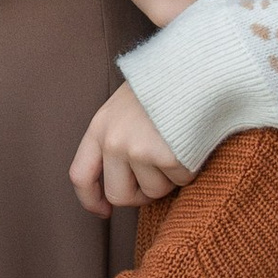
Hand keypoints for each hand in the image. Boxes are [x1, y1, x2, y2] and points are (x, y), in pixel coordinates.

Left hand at [70, 84, 191, 219]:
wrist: (195, 65)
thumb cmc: (166, 84)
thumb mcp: (127, 105)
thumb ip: (119, 136)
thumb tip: (122, 180)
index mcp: (100, 127)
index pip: (81, 175)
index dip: (91, 199)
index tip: (103, 212)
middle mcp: (113, 141)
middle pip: (119, 195)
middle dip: (141, 195)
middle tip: (160, 178)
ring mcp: (138, 150)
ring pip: (154, 191)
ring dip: (170, 178)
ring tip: (179, 145)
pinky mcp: (167, 156)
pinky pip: (180, 181)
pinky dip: (191, 167)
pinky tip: (194, 141)